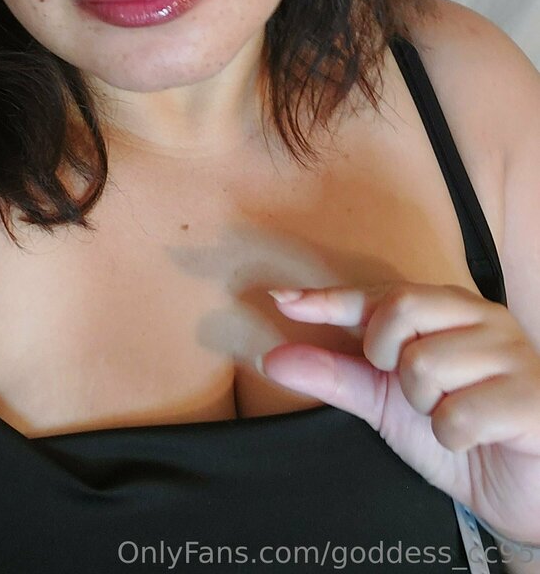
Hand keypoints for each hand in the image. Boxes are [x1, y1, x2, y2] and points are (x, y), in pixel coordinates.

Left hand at [255, 282, 539, 545]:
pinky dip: (455, 437)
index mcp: (447, 309)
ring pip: (424, 365)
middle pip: (400, 309)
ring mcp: (511, 352)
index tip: (281, 299)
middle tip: (412, 390)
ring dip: (426, 408)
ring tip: (454, 414)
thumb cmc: (461, 432)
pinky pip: (458, 414)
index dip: (328, 299)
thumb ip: (336, 376)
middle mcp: (481, 317)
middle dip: (387, 358)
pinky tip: (479, 438)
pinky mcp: (532, 395)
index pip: (377, 295)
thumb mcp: (388, 405)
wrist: (526, 492)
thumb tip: (273, 359)